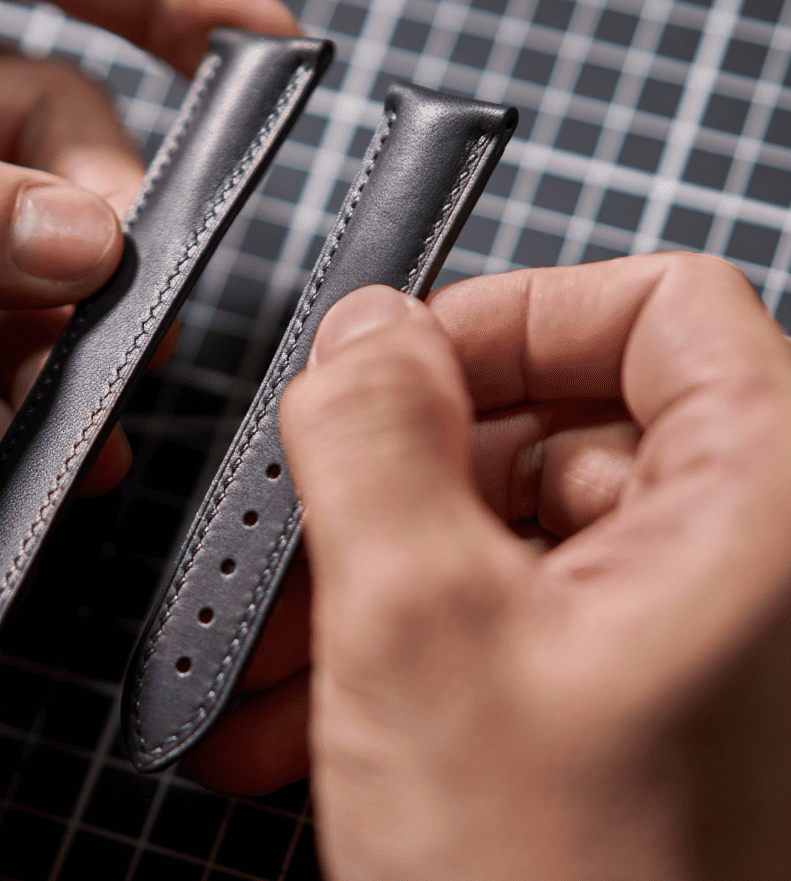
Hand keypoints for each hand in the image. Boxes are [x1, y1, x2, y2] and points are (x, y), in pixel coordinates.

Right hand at [189, 253, 790, 879]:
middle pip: (563, 426)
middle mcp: (755, 563)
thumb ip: (375, 441)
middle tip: (298, 537)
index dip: (516, 316)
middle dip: (403, 482)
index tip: (397, 367)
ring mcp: (702, 638)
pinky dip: (414, 642)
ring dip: (382, 576)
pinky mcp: (642, 698)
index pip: (658, 310)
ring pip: (519, 531)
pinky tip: (316, 712)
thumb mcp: (420, 635)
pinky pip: (518, 614)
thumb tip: (366, 332)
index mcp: (767, 508)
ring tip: (281, 663)